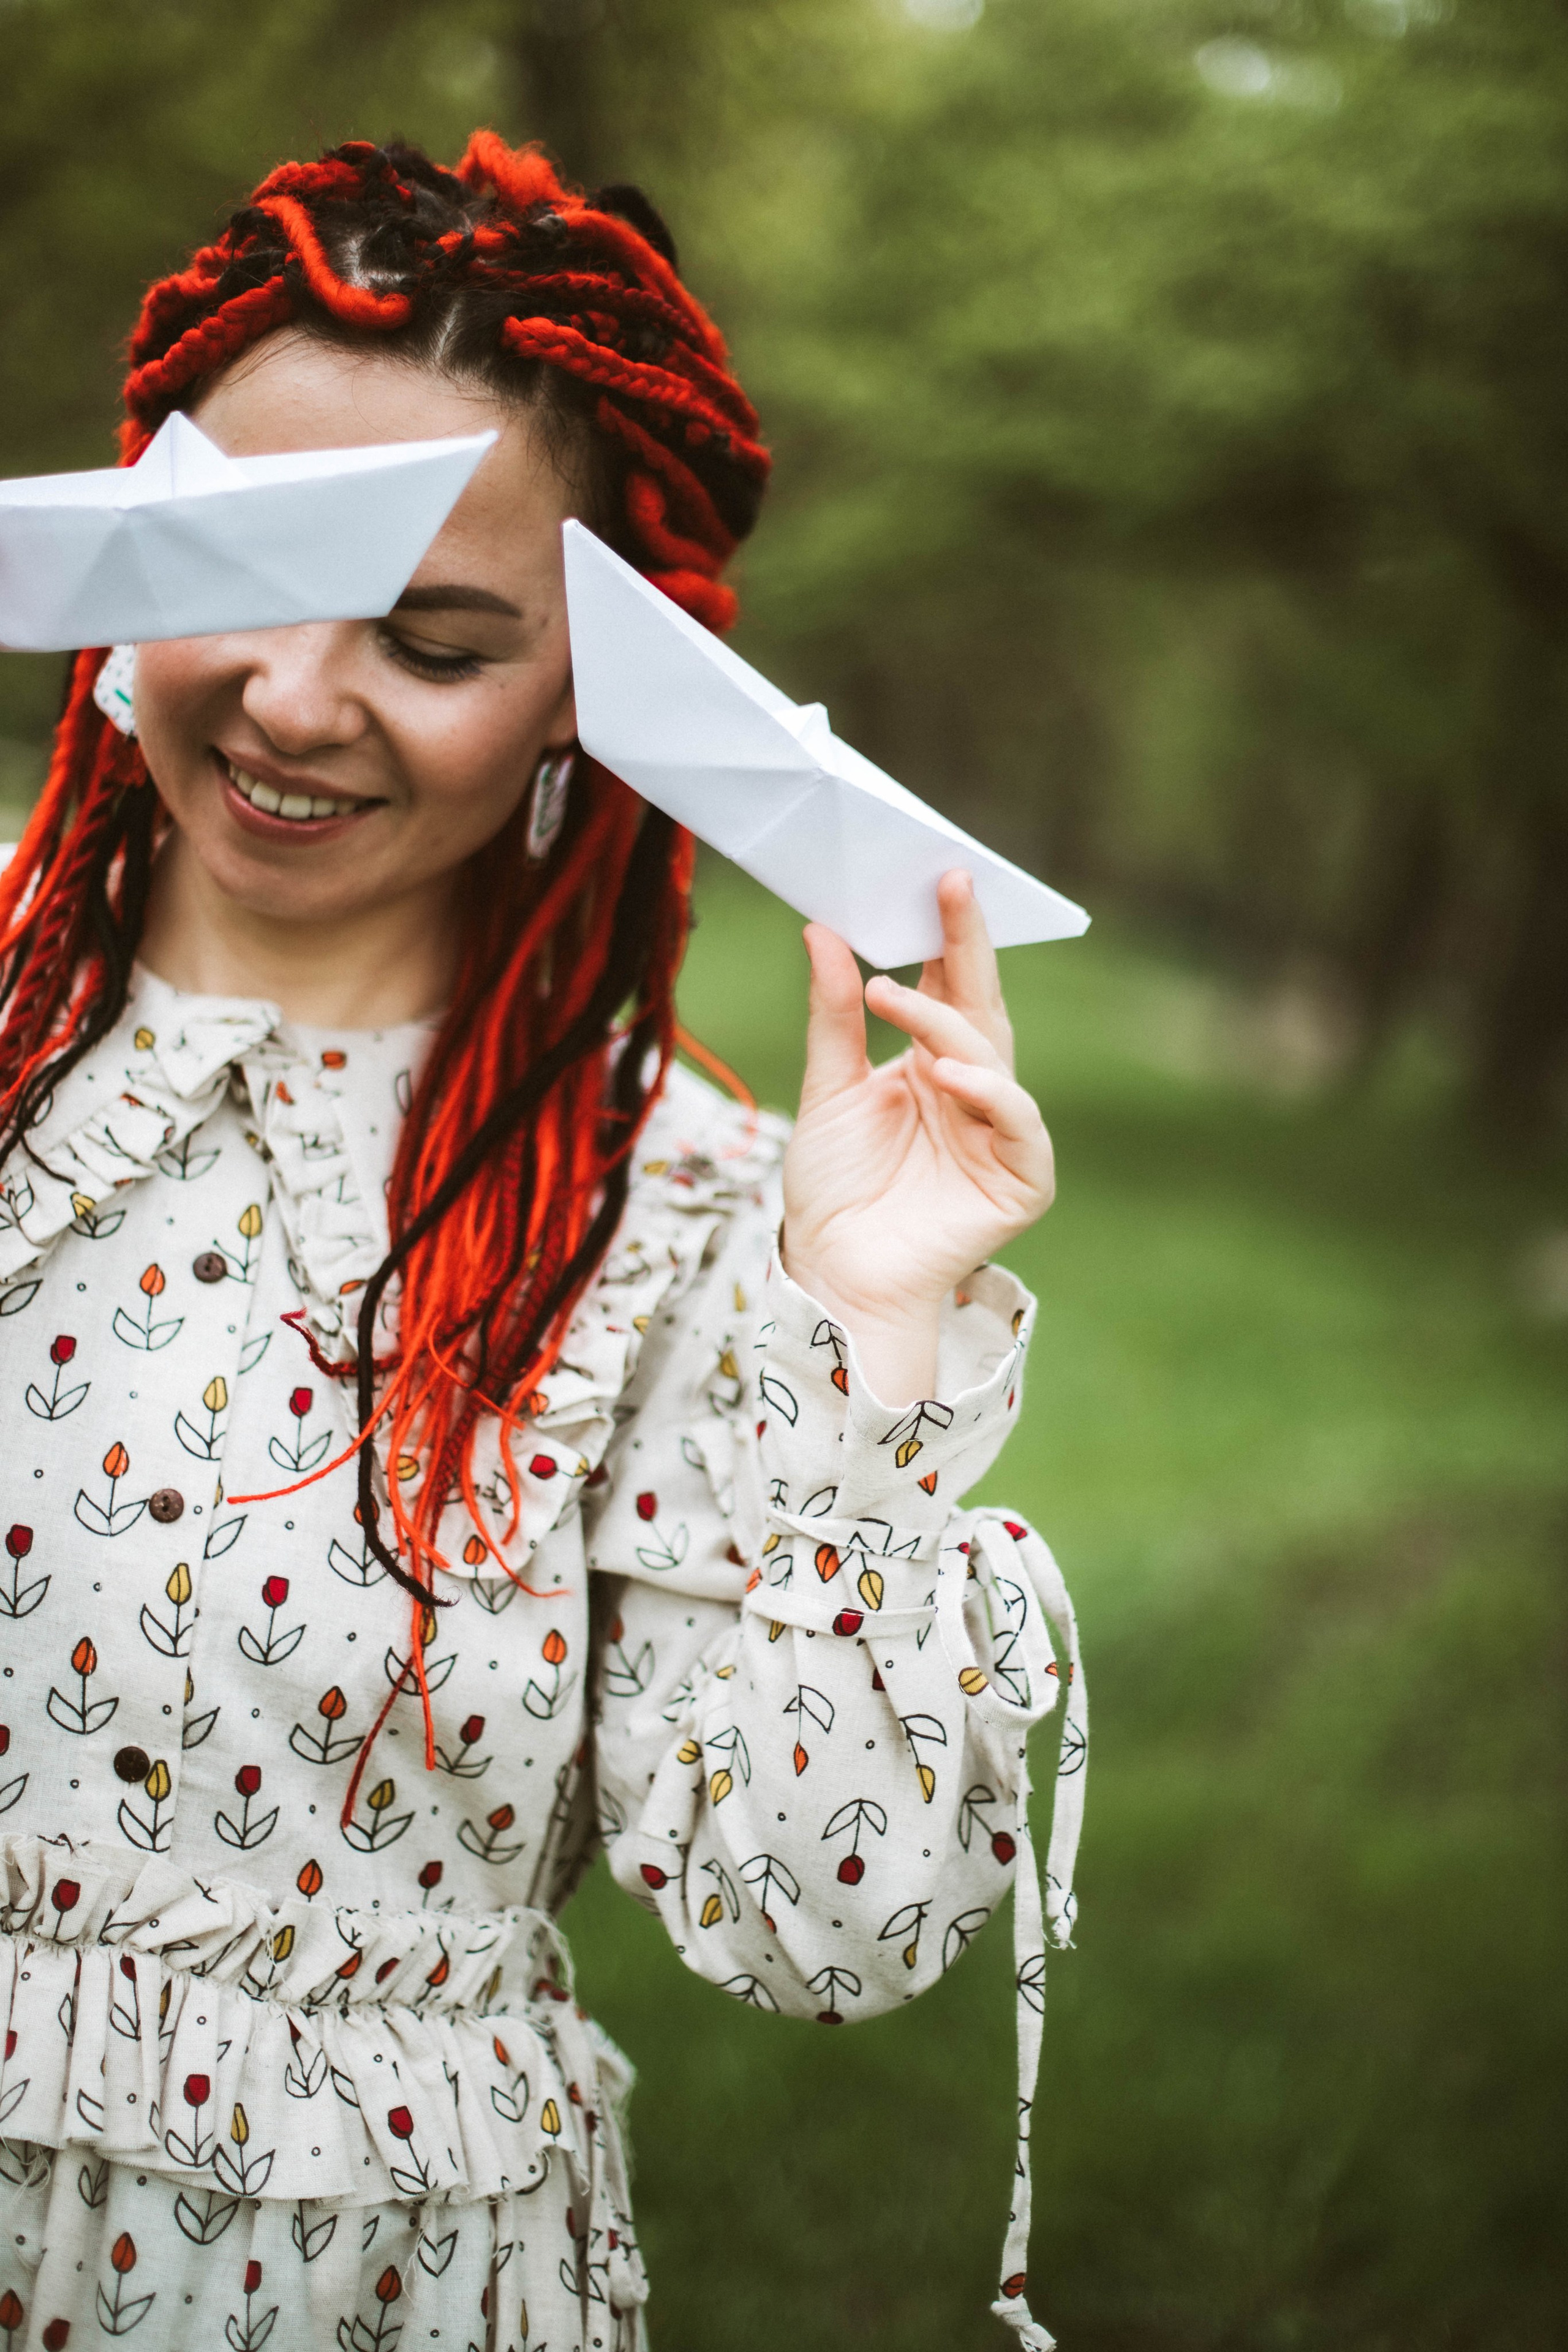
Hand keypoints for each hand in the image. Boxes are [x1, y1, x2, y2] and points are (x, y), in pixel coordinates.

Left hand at [780, 870, 1053, 1404]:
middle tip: (950, 887)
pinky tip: (947, 1076)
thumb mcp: (827, 1089)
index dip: (948, 936)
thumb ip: (833, 1015)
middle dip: (969, 946)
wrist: (835, 1274)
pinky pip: (1017, 1125)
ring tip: (892, 995)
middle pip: (979, 1008)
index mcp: (934, 1064)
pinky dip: (988, 1096)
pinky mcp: (1021, 1178)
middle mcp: (973, 1091)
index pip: (950, 987)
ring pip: (993, 1059)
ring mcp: (1001, 1133)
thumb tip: (820, 929)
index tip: (937, 878)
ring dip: (947, 1023)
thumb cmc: (834, 1190)